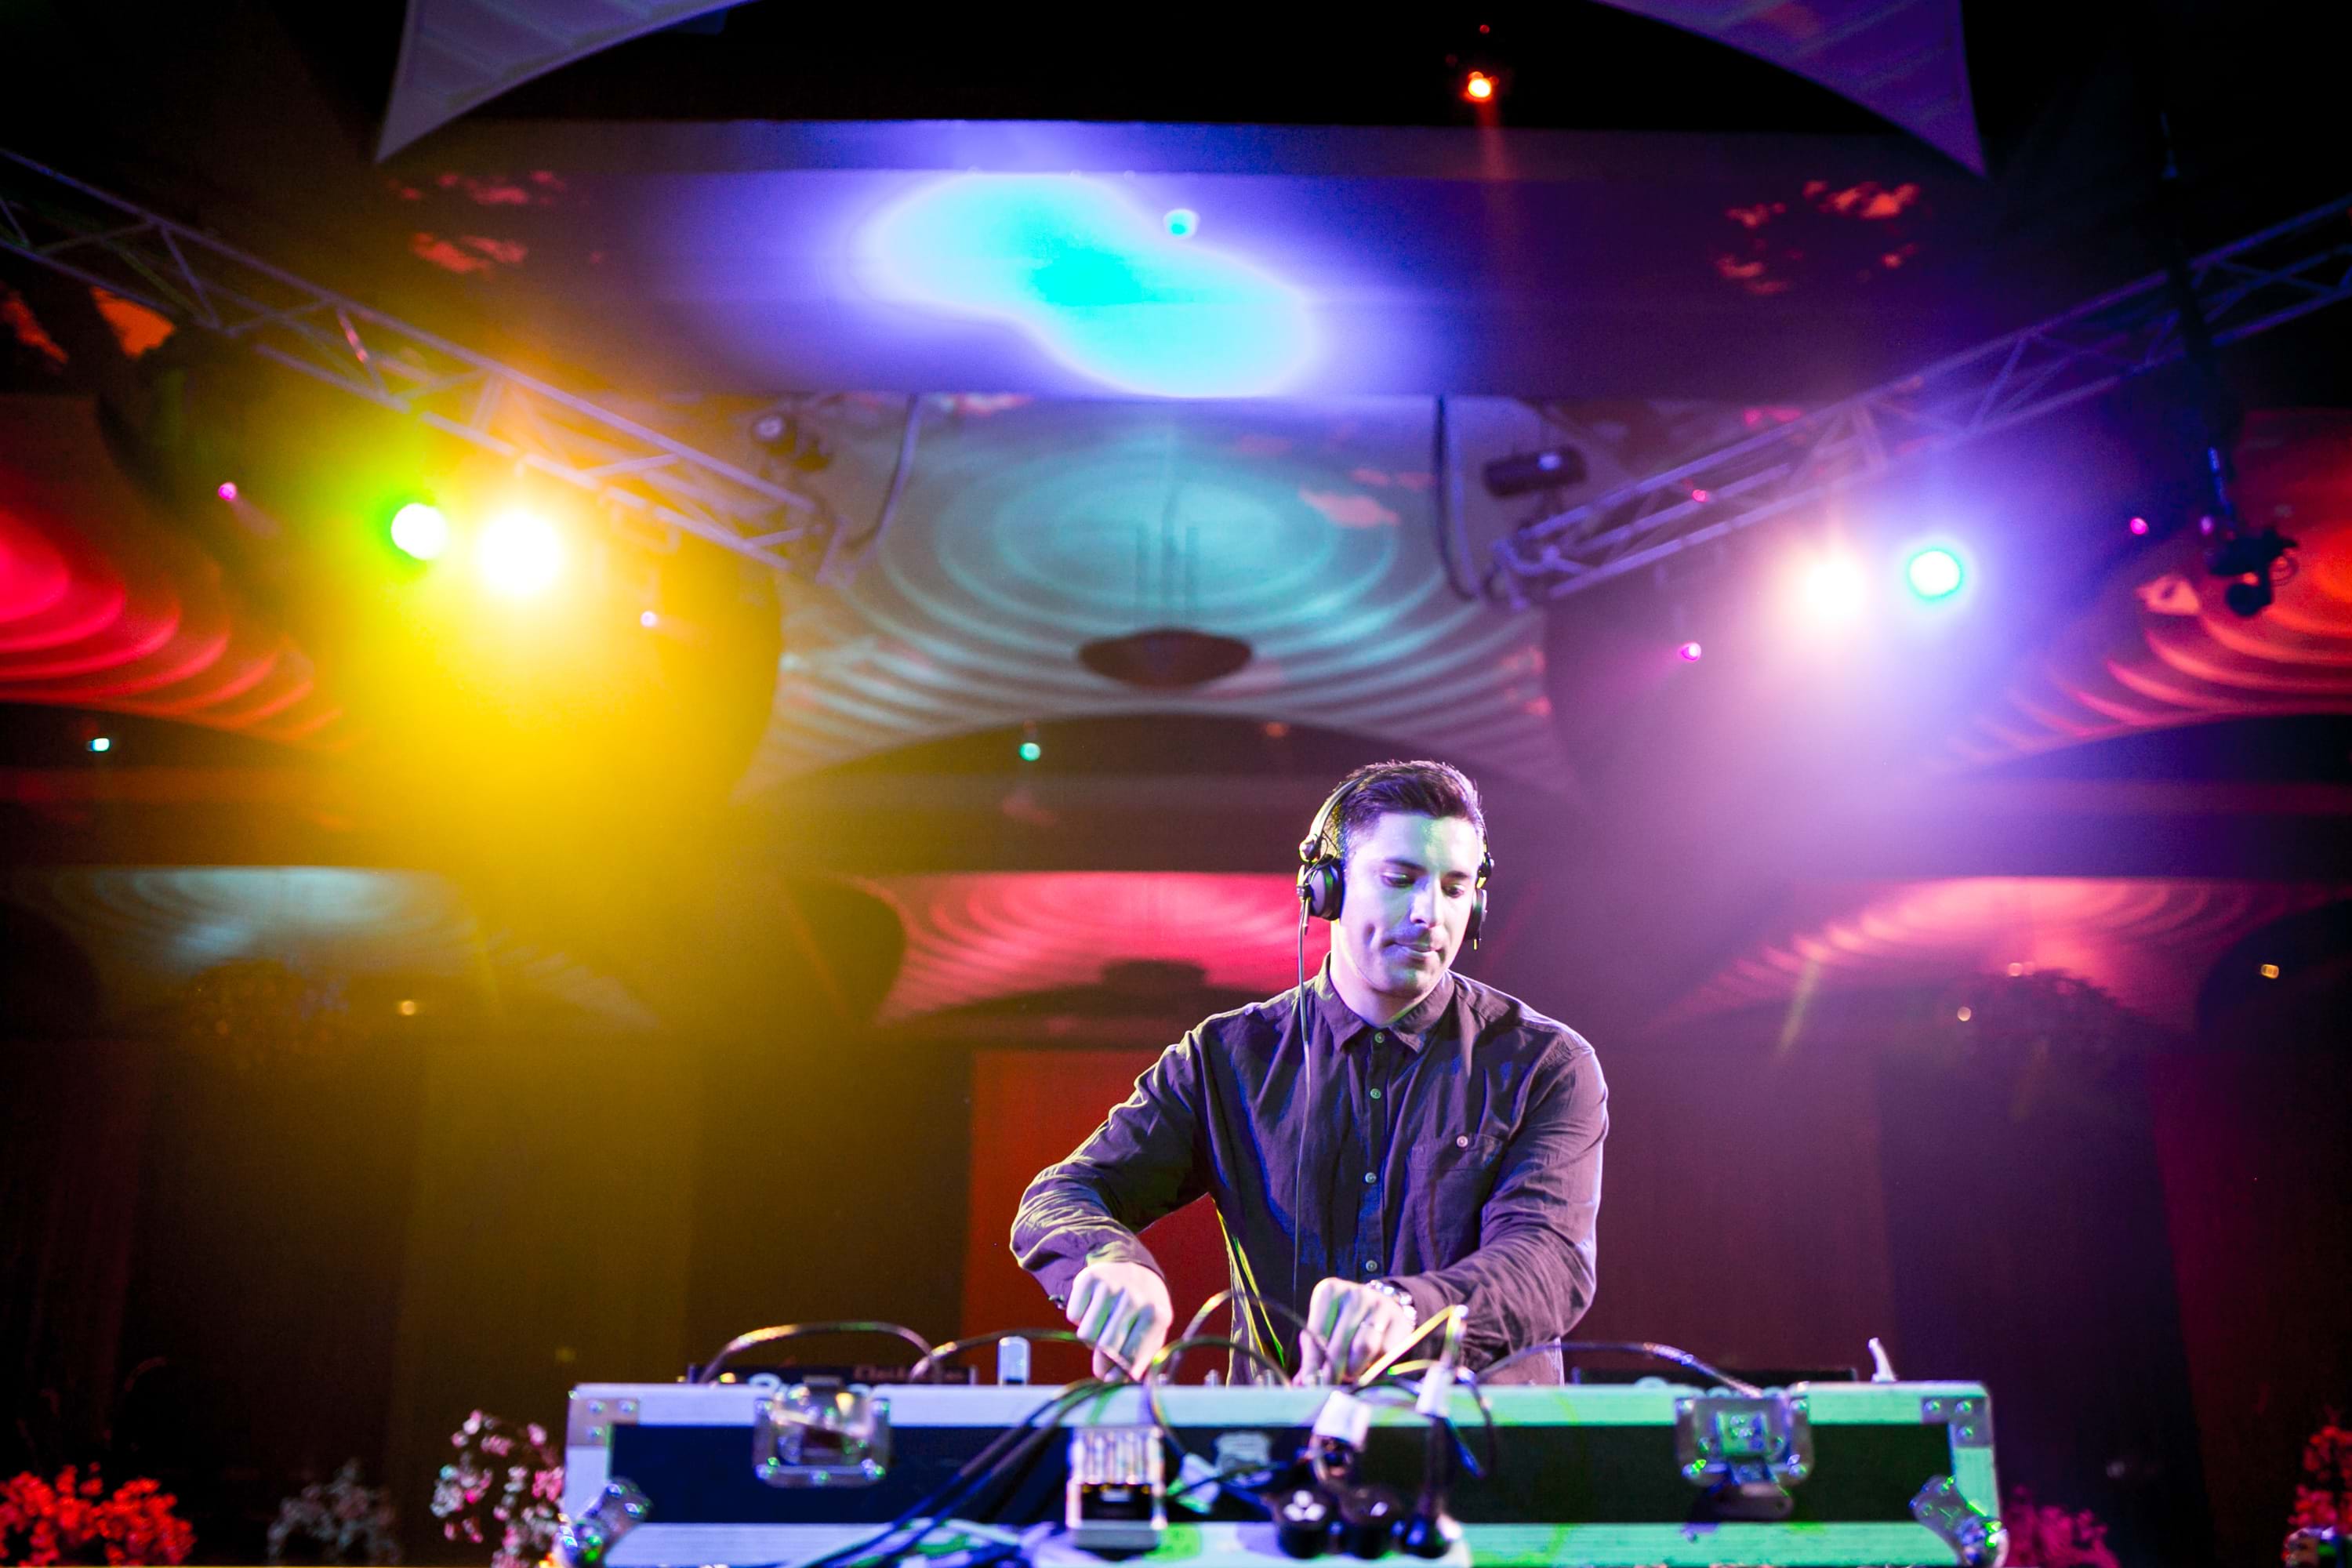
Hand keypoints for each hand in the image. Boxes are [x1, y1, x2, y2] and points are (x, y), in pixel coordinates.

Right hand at [1065, 1258, 1172, 1379]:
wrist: (1135, 1270)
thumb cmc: (1143, 1312)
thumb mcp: (1150, 1334)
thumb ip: (1135, 1361)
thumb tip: (1110, 1380)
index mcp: (1157, 1315)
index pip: (1130, 1357)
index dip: (1118, 1373)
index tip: (1111, 1376)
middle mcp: (1135, 1298)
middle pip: (1106, 1347)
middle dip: (1101, 1360)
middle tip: (1103, 1358)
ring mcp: (1112, 1285)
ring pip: (1087, 1334)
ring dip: (1090, 1338)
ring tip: (1102, 1329)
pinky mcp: (1089, 1278)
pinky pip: (1074, 1316)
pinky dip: (1079, 1319)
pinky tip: (1093, 1311)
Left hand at [1298, 1278, 1416, 1383]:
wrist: (1385, 1307)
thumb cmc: (1345, 1321)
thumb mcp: (1326, 1326)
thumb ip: (1313, 1351)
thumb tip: (1303, 1382)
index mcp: (1330, 1291)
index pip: (1316, 1331)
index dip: (1312, 1361)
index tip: (1310, 1382)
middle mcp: (1355, 1294)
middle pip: (1339, 1344)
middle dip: (1332, 1371)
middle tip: (1328, 1388)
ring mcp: (1380, 1307)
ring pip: (1363, 1348)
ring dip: (1354, 1370)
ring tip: (1349, 1376)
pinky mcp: (1399, 1323)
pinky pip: (1384, 1354)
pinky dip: (1374, 1367)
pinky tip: (1368, 1367)